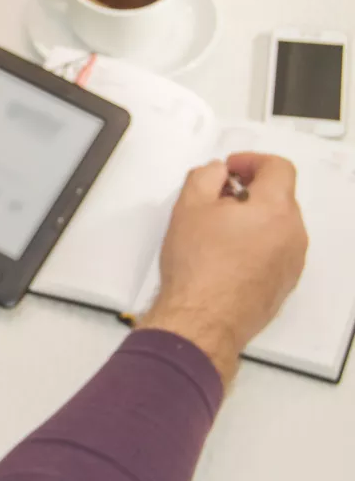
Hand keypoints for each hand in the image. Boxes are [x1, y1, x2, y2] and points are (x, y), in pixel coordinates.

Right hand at [140, 153, 307, 384]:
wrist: (203, 319)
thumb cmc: (197, 265)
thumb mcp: (188, 207)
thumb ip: (205, 176)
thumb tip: (217, 173)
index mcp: (275, 208)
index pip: (278, 168)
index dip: (252, 161)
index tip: (230, 169)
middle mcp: (293, 234)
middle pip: (280, 197)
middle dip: (250, 192)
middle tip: (217, 200)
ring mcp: (291, 262)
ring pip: (278, 226)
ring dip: (253, 220)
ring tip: (217, 232)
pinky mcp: (284, 284)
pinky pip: (275, 252)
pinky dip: (256, 245)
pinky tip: (225, 257)